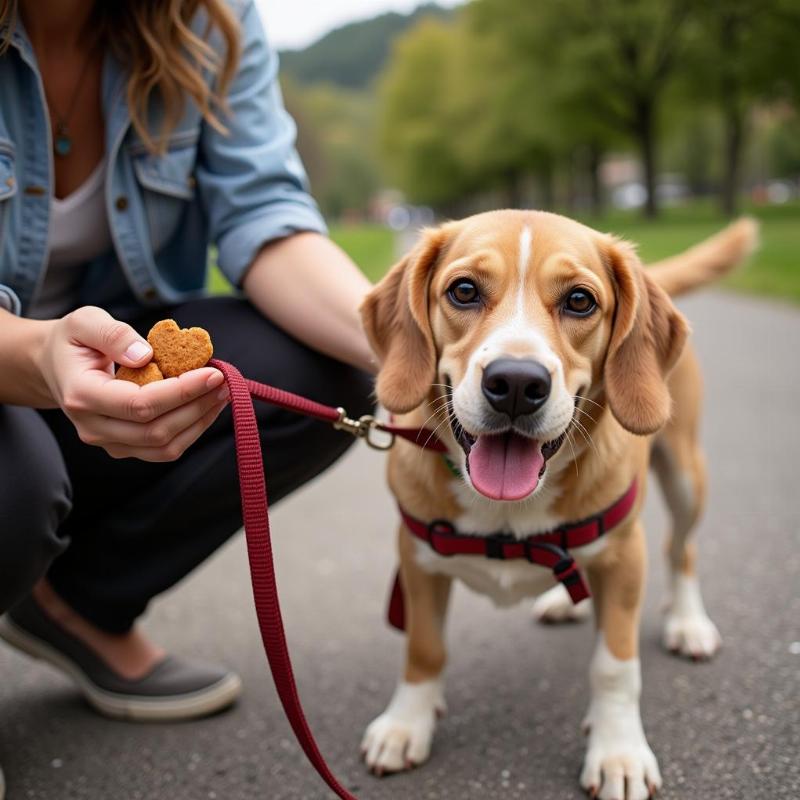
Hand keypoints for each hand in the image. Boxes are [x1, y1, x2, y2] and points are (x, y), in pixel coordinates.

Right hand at [38, 306, 227, 461]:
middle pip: (155, 431)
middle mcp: (93, 427)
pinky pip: (164, 449)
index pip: (139, 404)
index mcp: (82, 395)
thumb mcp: (85, 322)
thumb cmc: (74, 341)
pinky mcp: (125, 446)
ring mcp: (108, 442)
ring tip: (222, 394)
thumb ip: (114, 334)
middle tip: (225, 382)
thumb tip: (146, 356)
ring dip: (200, 422)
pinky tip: (207, 406)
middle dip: (197, 407)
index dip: (181, 392)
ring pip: (164, 447)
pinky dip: (192, 430)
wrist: (55, 366)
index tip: (213, 373)